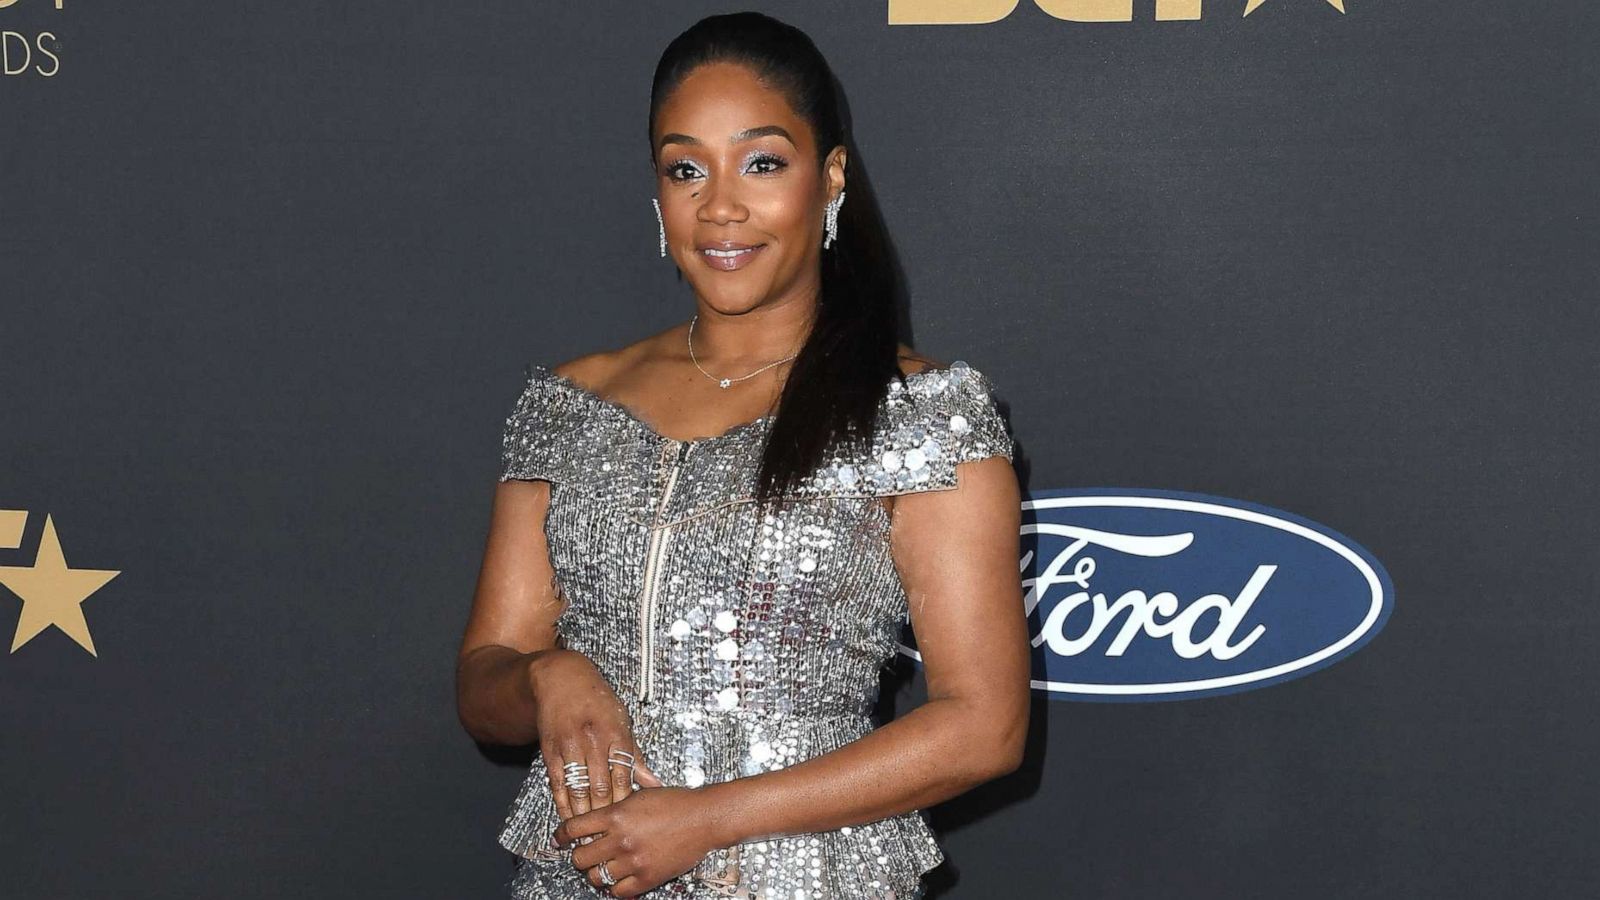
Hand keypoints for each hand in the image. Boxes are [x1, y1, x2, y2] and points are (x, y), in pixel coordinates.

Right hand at [527, 649, 664, 820]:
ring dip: (583, 815)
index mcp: (616, 734)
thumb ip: (635, 755)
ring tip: (589, 837)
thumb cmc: (598, 701)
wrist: (561, 679)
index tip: (628, 821)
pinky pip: (557, 783)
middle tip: (608, 836)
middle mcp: (593, 741)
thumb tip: (655, 783)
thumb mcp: (622, 721)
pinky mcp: (550, 751)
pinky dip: (563, 804)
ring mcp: (570, 746)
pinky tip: (568, 819)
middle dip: (604, 814)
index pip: (623, 776)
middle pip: (600, 787)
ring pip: (578, 789)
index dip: (625, 802)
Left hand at [555, 784, 725, 897]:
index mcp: (616, 815)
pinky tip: (619, 878)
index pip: (573, 828)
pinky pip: (618, 891)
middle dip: (579, 856)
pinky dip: (614, 887)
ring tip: (602, 867)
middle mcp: (620, 839)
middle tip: (585, 854)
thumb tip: (594, 820)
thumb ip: (615, 808)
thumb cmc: (676, 803)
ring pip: (596, 877)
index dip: (562, 836)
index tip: (560, 839)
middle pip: (579, 858)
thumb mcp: (639, 795)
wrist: (704, 818)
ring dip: (595, 873)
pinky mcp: (647, 877)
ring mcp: (633, 861)